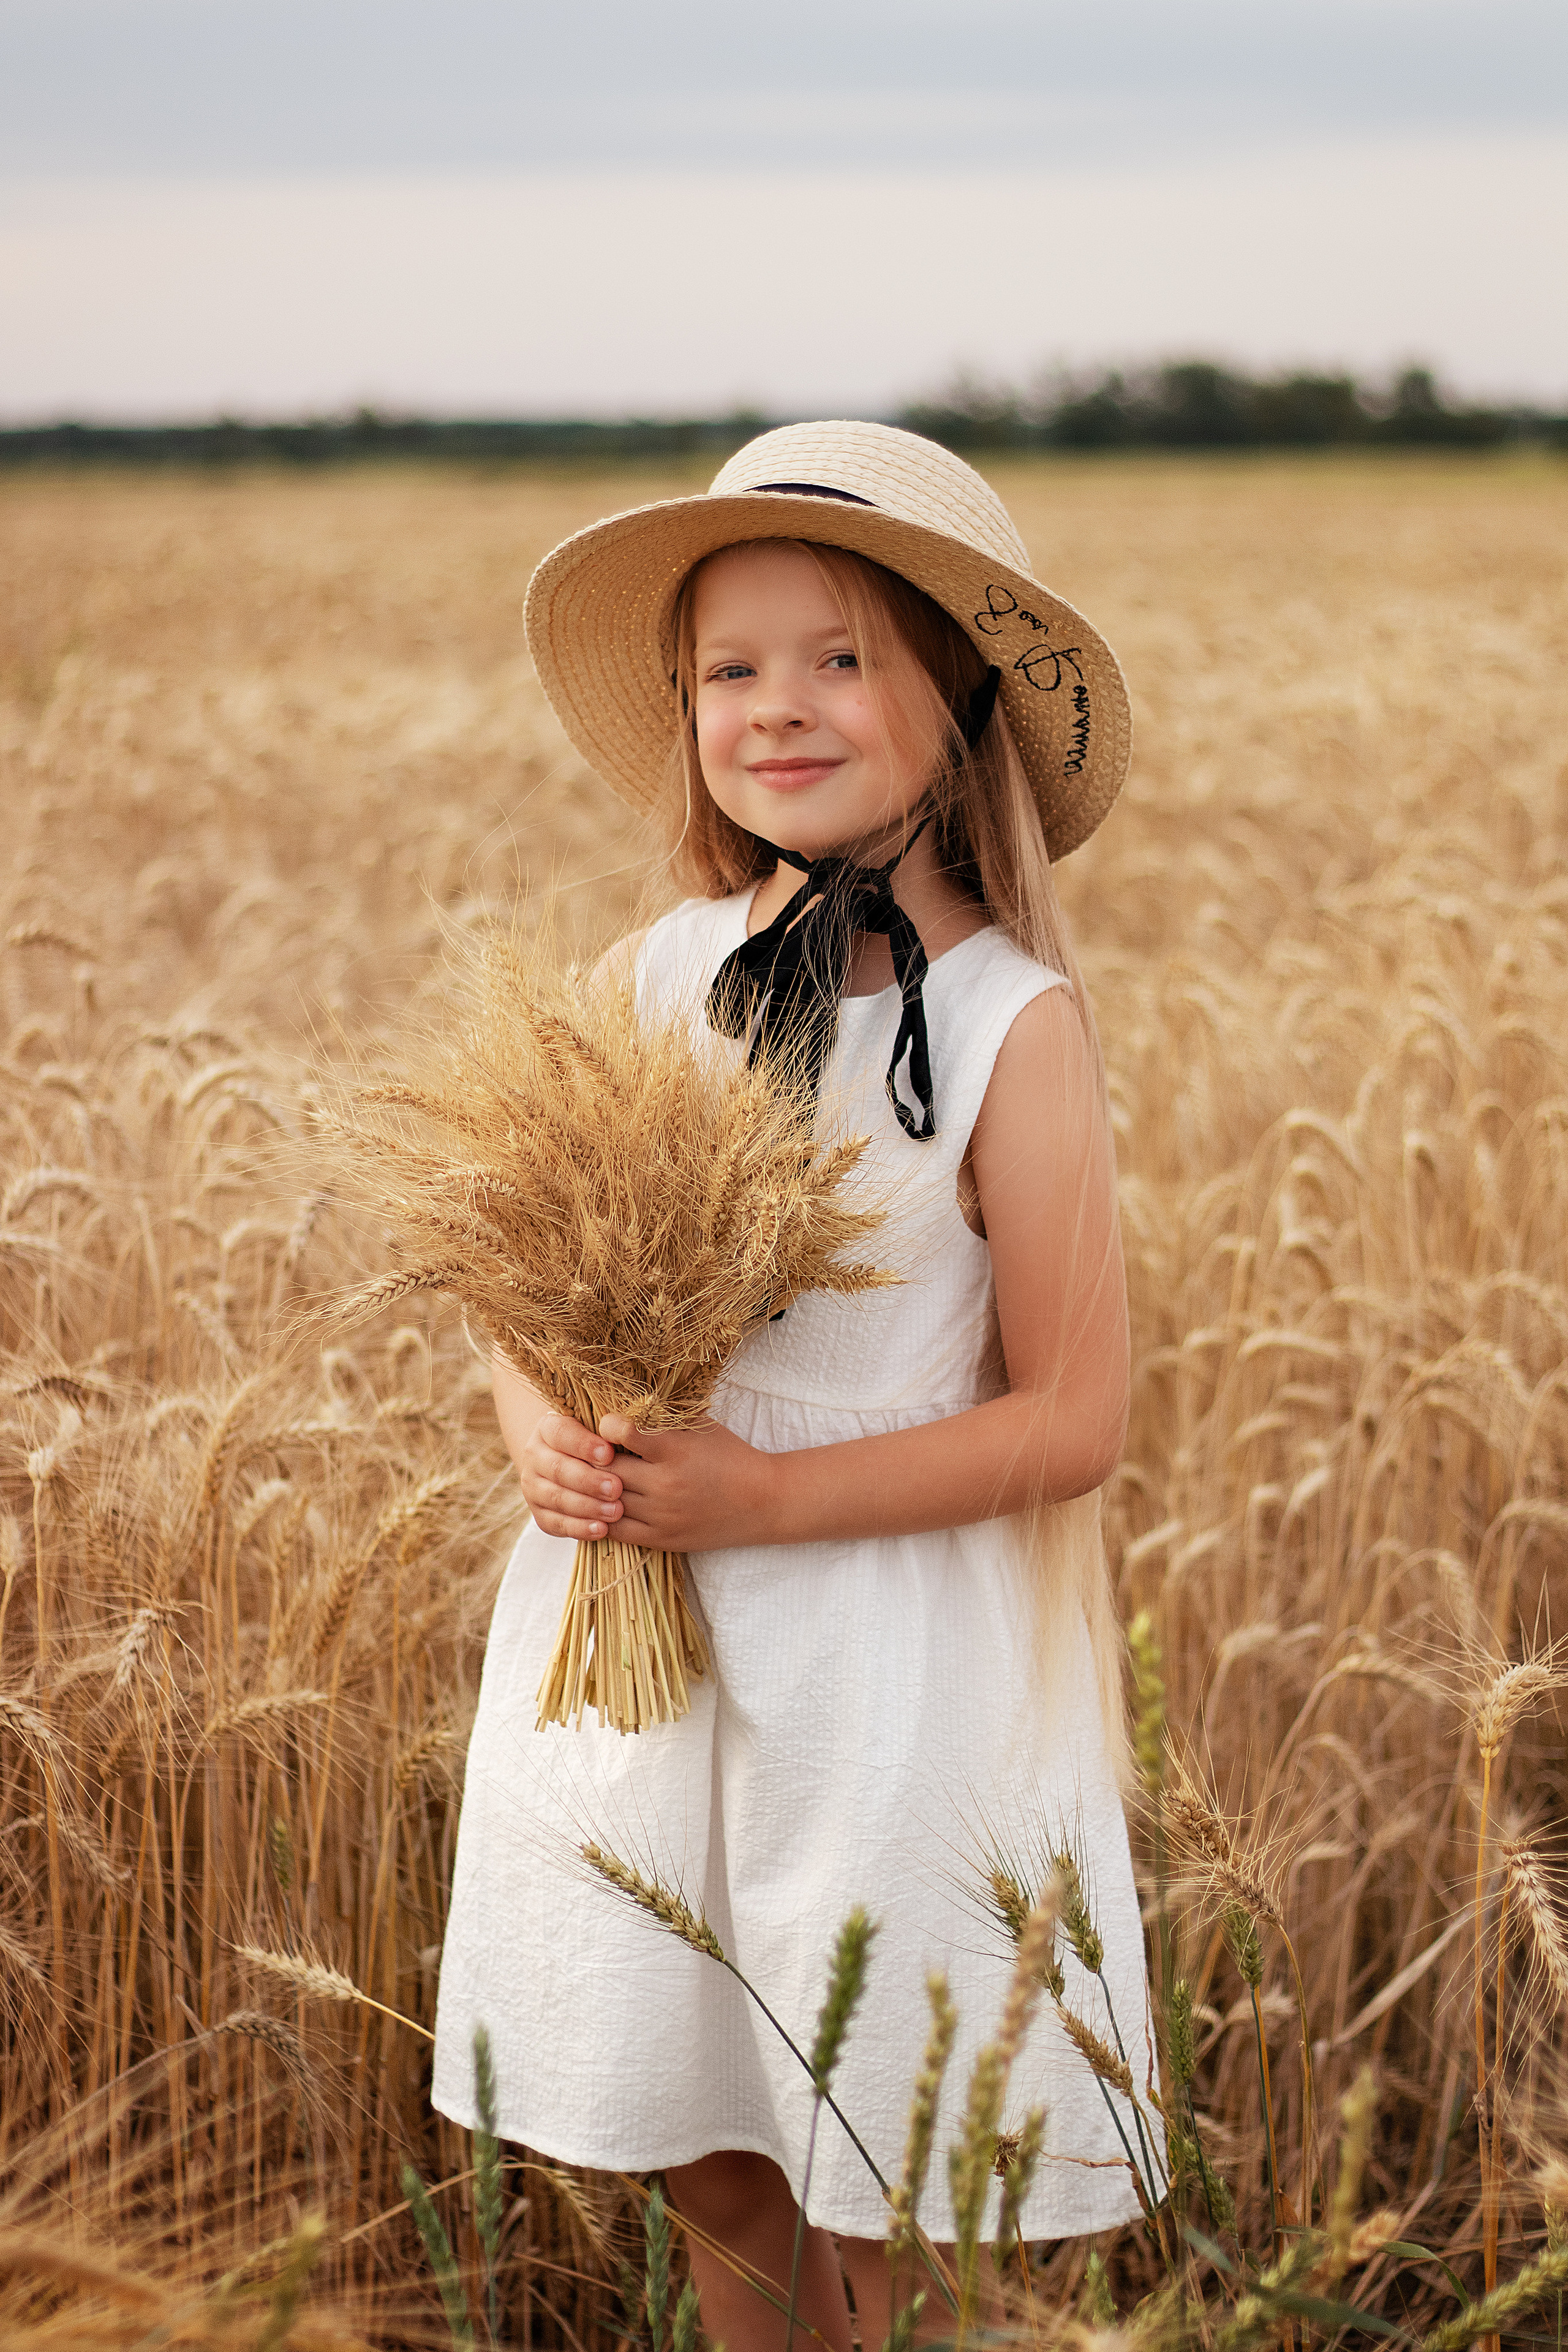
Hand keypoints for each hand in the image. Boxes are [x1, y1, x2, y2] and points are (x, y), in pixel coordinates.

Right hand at [516, 1410, 626, 1542]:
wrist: (566, 1463)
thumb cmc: (591, 1443)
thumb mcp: (595, 1430)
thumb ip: (606, 1433)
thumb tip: (627, 1437)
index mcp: (547, 1429)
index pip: (562, 1434)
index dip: (584, 1445)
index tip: (609, 1453)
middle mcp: (535, 1457)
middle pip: (558, 1469)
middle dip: (589, 1480)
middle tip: (616, 1488)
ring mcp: (534, 1488)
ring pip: (557, 1498)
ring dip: (588, 1506)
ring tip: (615, 1511)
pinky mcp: (540, 1514)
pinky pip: (557, 1524)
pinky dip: (579, 1528)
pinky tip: (601, 1529)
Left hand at [595, 1415, 778, 1552]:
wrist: (761, 1501)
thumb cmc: (729, 1455)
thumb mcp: (701, 1426)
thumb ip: (664, 1415)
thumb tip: (622, 1399)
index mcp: (675, 1450)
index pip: (623, 1433)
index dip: (608, 1425)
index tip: (609, 1424)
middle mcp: (665, 1485)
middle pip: (606, 1471)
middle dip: (594, 1459)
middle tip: (591, 1451)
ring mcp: (662, 1516)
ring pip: (605, 1502)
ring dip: (595, 1489)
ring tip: (593, 1476)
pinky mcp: (662, 1539)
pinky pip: (616, 1531)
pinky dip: (602, 1516)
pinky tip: (602, 1504)